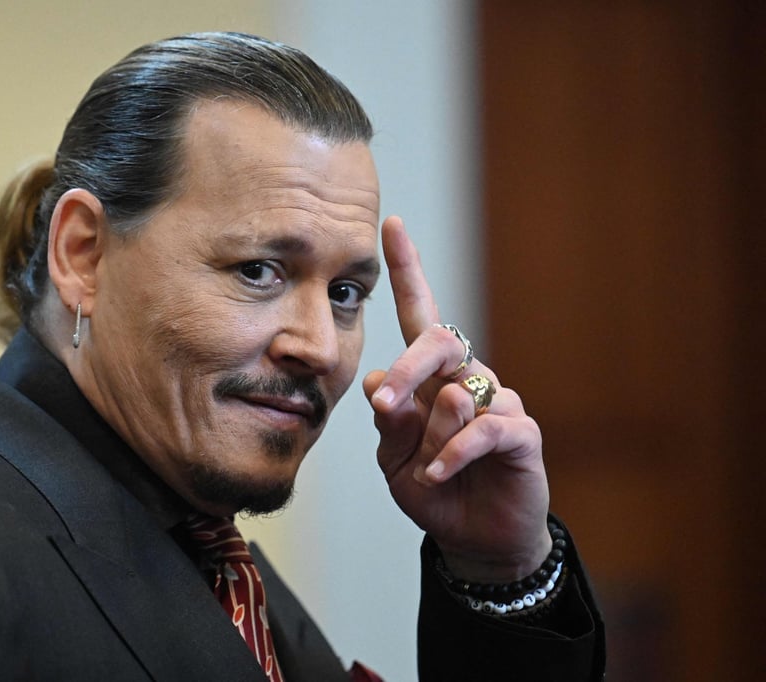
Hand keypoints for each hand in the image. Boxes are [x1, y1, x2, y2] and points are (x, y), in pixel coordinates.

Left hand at [363, 216, 550, 582]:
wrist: (474, 537)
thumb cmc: (433, 489)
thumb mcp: (395, 460)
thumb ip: (391, 424)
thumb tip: (382, 383)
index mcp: (432, 376)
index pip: (419, 314)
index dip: (408, 270)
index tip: (390, 223)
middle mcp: (467, 377)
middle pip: (439, 338)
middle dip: (408, 366)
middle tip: (385, 404)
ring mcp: (498, 402)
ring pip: (457, 394)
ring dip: (431, 436)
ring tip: (426, 470)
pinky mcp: (522, 433)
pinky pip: (485, 430)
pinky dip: (454, 455)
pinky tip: (438, 476)